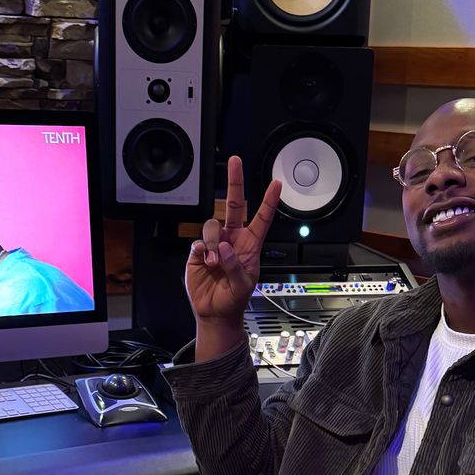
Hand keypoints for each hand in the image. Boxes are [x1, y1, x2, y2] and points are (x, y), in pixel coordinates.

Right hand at [185, 154, 282, 325]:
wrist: (215, 312)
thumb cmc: (235, 298)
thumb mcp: (243, 285)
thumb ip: (235, 265)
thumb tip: (224, 248)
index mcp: (250, 245)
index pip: (261, 218)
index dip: (268, 201)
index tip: (276, 184)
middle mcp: (232, 238)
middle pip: (234, 205)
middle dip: (235, 182)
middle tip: (235, 162)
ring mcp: (215, 243)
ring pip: (212, 225)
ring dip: (214, 243)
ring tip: (215, 263)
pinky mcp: (198, 251)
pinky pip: (198, 241)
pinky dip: (201, 251)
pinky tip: (205, 262)